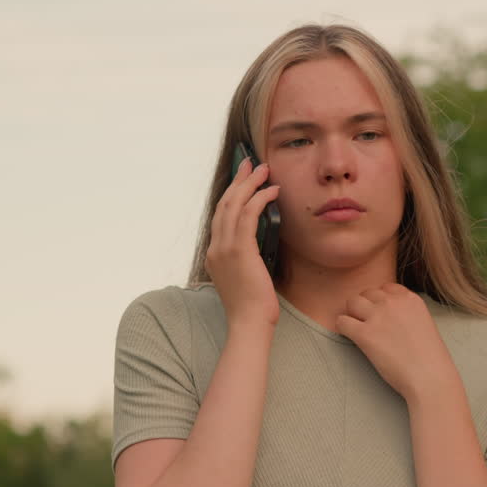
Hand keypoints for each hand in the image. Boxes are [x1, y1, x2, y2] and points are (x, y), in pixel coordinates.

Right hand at [205, 157, 280, 327]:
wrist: (249, 323)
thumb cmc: (253, 305)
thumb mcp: (245, 276)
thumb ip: (246, 258)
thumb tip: (259, 242)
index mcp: (214, 254)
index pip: (221, 215)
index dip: (232, 193)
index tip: (243, 178)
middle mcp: (215, 248)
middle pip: (224, 203)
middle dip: (239, 180)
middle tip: (252, 163)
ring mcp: (224, 248)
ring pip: (234, 205)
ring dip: (250, 184)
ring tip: (264, 170)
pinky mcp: (239, 250)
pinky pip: (248, 215)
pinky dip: (260, 199)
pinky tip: (272, 191)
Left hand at [336, 283, 458, 401]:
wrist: (430, 378)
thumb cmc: (430, 359)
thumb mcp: (424, 324)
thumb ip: (407, 314)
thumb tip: (389, 317)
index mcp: (410, 299)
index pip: (386, 288)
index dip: (380, 302)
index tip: (381, 316)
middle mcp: (393, 302)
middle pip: (367, 293)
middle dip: (365, 306)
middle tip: (368, 324)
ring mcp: (378, 316)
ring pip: (352, 302)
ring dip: (353, 314)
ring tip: (358, 330)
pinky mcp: (364, 334)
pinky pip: (342, 321)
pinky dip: (343, 329)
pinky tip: (351, 338)